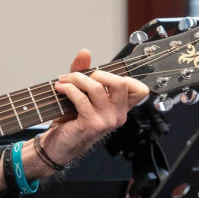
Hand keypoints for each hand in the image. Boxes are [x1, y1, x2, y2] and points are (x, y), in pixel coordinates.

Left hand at [33, 48, 148, 170]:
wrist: (58, 145)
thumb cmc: (71, 121)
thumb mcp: (80, 94)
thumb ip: (83, 72)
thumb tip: (85, 52)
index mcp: (121, 108)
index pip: (140, 90)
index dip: (125, 77)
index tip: (101, 75)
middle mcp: (119, 115)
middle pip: (121, 83)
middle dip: (97, 73)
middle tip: (80, 77)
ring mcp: (107, 121)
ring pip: (96, 87)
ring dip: (76, 79)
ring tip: (63, 80)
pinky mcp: (93, 124)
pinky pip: (81, 98)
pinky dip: (68, 89)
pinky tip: (59, 88)